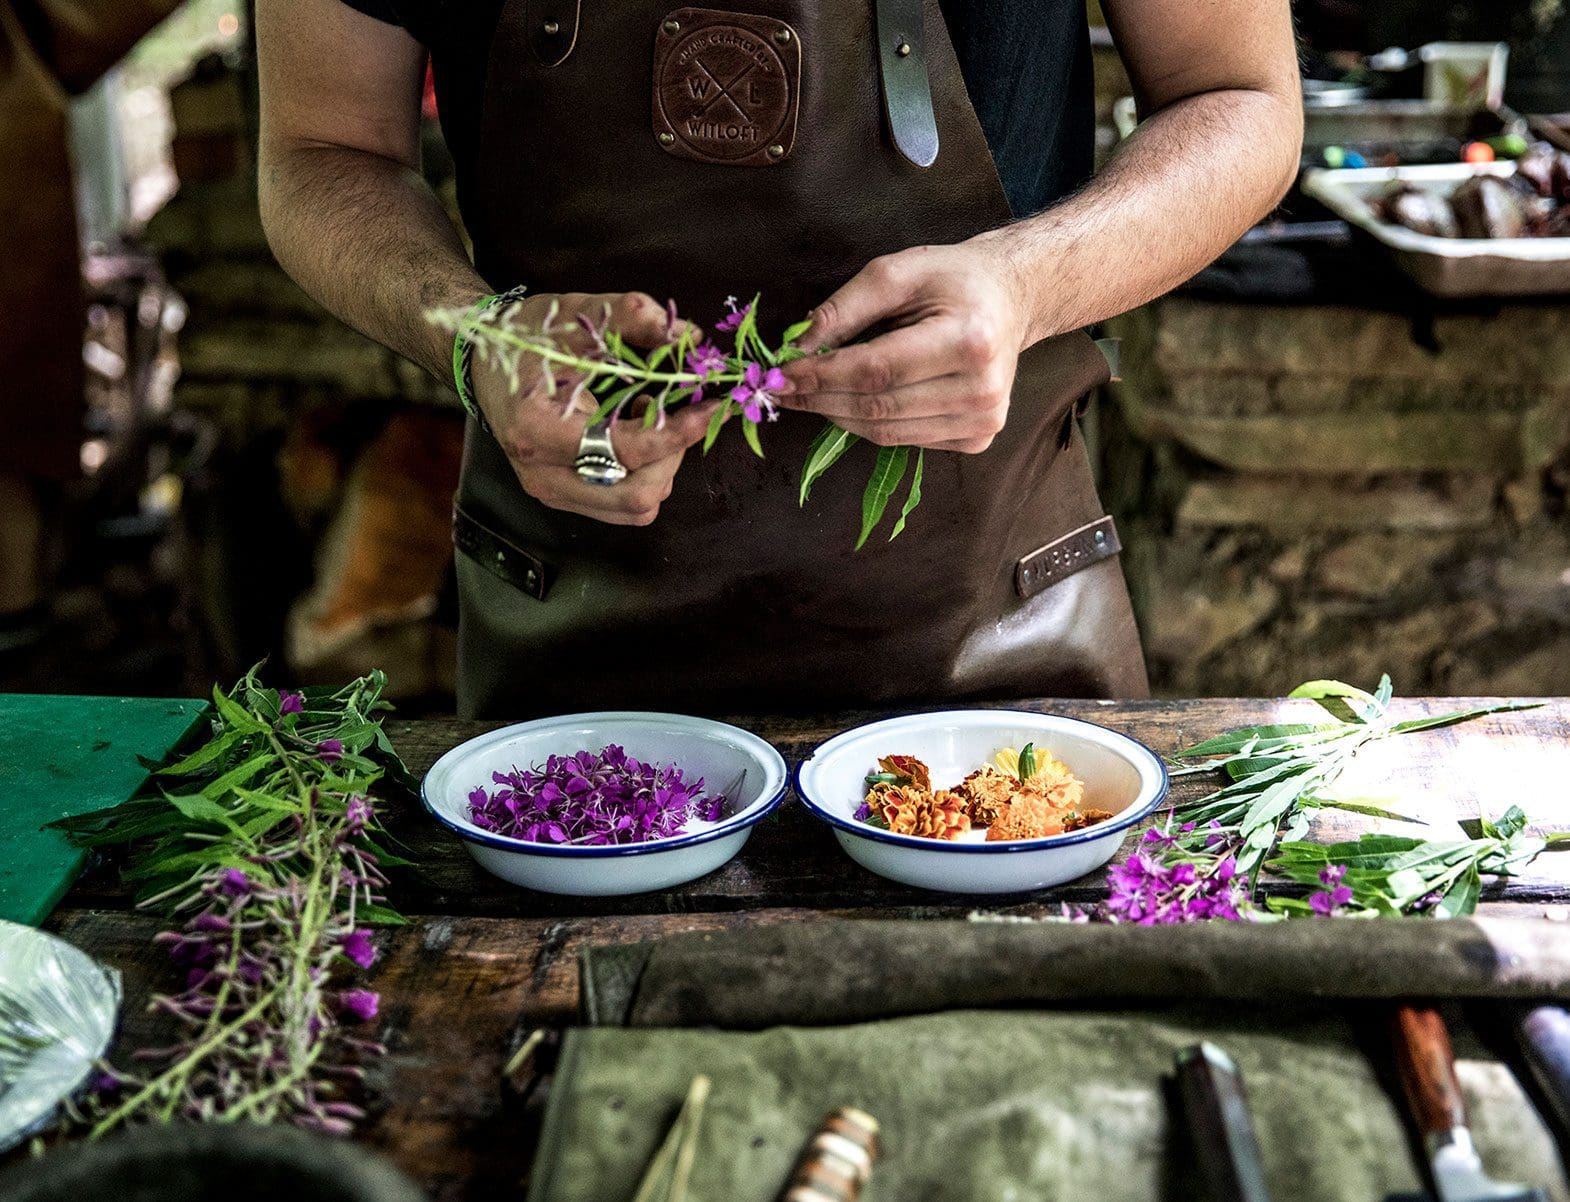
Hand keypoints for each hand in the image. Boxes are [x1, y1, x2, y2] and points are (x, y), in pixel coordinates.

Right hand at [473, 291, 716, 525]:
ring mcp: (550, 491)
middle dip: (672, 455)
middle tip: (675, 413)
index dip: (679, 432)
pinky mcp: (561, 496)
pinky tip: (635, 436)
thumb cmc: (525, 337)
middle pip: (637, 496)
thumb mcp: (575, 315)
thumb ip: (631, 317)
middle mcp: (542, 473)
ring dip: (661, 467)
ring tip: (649, 419)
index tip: (712, 407)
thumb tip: (689, 336)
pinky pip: (621, 505)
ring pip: (635, 508)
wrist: (481, 359)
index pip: (627, 450)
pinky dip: (645, 475)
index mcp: (538, 430)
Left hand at [776, 239, 1031, 451]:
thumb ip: (844, 310)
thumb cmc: (953, 279)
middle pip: (877, 408)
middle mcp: (980, 389)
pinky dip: (871, 424)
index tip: (781, 374)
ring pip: (886, 433)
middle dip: (821, 398)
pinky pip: (906, 441)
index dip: (822, 376)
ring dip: (839, 415)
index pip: (876, 371)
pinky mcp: (978, 439)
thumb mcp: (897, 273)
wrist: (1011, 299)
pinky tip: (857, 401)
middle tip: (784, 388)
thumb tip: (796, 350)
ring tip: (813, 393)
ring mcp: (983, 420)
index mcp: (967, 340)